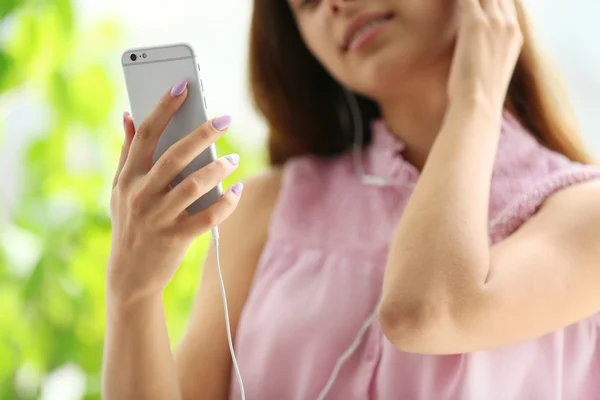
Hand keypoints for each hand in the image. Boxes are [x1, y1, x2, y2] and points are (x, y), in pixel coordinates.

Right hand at [107, 82, 241, 304]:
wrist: (129, 273)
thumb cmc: (129, 222)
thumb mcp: (120, 188)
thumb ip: (127, 152)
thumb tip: (128, 115)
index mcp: (128, 177)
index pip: (146, 134)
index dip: (164, 107)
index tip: (184, 85)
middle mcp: (140, 194)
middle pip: (175, 156)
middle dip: (201, 133)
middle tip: (224, 119)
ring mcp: (158, 217)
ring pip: (194, 186)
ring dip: (218, 168)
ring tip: (233, 158)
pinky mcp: (176, 238)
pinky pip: (207, 217)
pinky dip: (226, 203)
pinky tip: (237, 190)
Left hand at [447, 0, 522, 113]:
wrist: (478, 105)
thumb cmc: (478, 97)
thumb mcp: (490, 71)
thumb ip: (488, 53)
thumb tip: (475, 54)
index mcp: (515, 36)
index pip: (506, 3)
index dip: (492, 0)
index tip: (478, 3)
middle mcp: (509, 25)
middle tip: (466, 3)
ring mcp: (494, 22)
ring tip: (458, 3)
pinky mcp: (475, 24)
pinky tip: (446, 1)